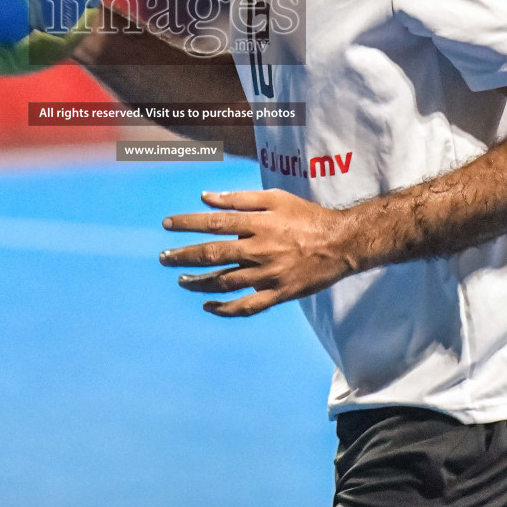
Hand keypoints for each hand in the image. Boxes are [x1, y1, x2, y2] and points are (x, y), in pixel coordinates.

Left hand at [160, 189, 358, 316]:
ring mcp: (268, 274)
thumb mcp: (276, 198)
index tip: (167, 225)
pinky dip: (225, 309)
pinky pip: (247, 306)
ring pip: (225, 282)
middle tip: (164, 258)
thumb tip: (206, 197)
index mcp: (259, 224)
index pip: (214, 223)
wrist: (342, 243)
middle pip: (213, 254)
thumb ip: (240, 198)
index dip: (188, 223)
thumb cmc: (307, 216)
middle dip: (184, 255)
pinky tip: (208, 305)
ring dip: (199, 282)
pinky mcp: (278, 293)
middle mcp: (260, 250)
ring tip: (181, 280)